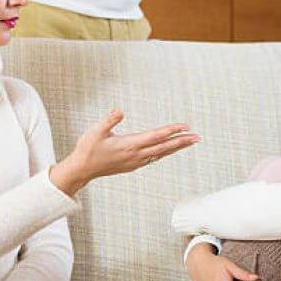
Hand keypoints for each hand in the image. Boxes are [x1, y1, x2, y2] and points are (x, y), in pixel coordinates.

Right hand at [50, 109, 199, 196]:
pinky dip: (164, 153)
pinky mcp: (132, 165)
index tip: (186, 126)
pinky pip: (153, 158)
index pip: (157, 136)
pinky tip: (168, 150)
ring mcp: (135, 162)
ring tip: (188, 142)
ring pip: (161, 153)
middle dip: (182, 141)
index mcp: (130, 145)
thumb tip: (119, 110)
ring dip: (176, 147)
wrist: (82, 169)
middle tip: (198, 136)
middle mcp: (136, 155)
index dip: (172, 131)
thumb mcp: (96, 131)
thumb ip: (109, 120)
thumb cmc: (88, 149)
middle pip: (164, 147)